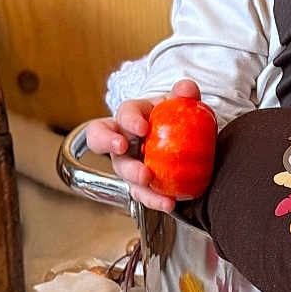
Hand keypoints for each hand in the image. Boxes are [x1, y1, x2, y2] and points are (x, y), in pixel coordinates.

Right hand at [81, 78, 200, 212]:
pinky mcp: (140, 185)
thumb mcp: (178, 105)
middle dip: (110, 145)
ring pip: (123, 174)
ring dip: (134, 181)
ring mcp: (128, 164)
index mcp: (131, 117)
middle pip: (104, 142)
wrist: (181, 142)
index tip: (141, 127)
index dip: (128, 120)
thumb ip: (183, 95)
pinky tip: (169, 202)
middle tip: (123, 149)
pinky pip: (143, 195)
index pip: (121, 114)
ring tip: (148, 181)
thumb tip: (186, 89)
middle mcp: (122, 141)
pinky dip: (155, 200)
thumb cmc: (172, 120)